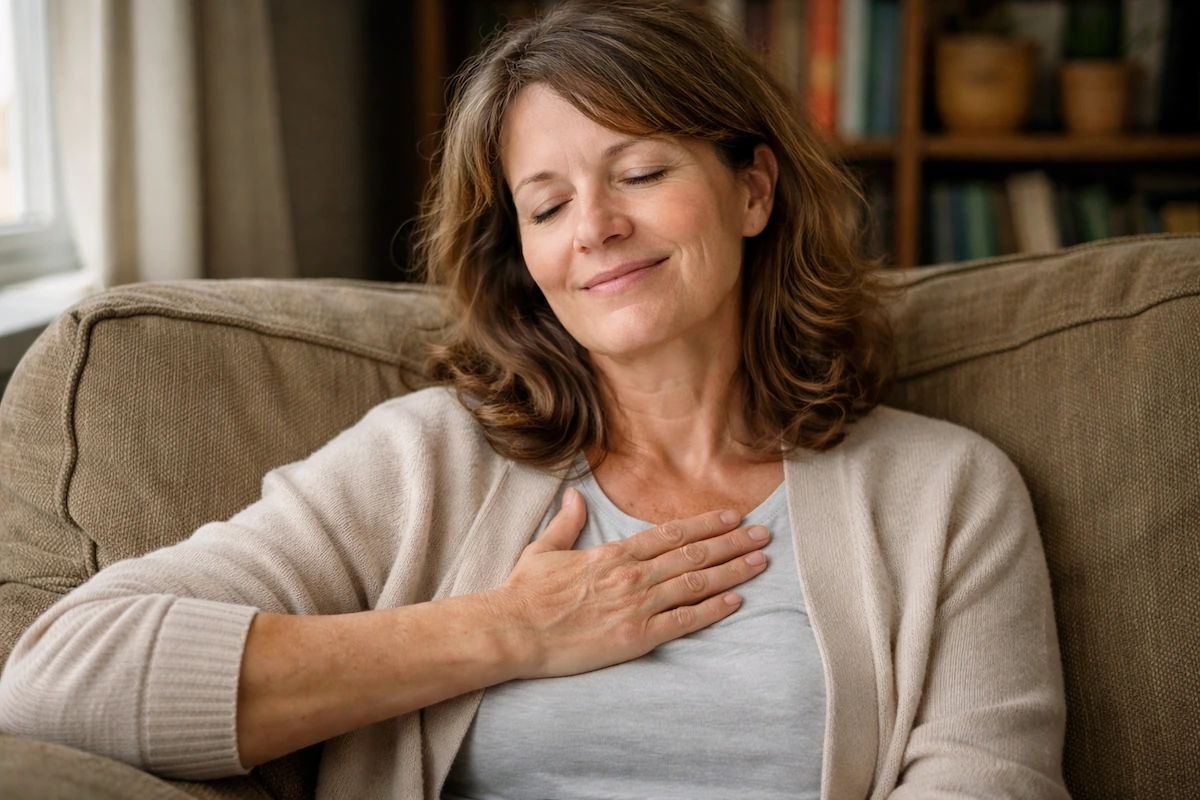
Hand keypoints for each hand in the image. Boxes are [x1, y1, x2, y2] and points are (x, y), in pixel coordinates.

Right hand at [487, 487, 770, 679]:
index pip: (670, 534)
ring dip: (732, 571)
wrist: (513, 630)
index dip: (705, 524)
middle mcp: (632, 575)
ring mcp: (637, 605)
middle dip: (732, 543)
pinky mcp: (636, 636)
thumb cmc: (525, 593)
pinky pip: (683, 621)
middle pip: (692, 554)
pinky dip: (712, 609)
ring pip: (695, 583)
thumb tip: (575, 496)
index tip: (731, 516)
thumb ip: (567, 522)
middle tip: (763, 534)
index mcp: (613, 553)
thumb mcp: (545, 549)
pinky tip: (736, 600)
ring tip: (760, 561)